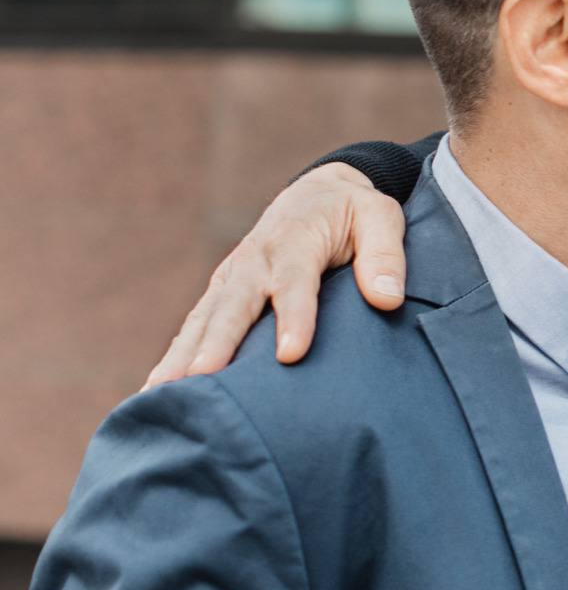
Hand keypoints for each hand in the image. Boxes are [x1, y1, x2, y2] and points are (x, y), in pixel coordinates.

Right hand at [144, 164, 410, 387]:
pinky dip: (174, 356)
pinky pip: (194, 327)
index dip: (294, 317)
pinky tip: (157, 392)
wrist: (319, 194)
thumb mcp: (382, 218)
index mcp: (295, 240)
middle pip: (234, 305)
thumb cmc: (356, 213)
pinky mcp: (222, 293)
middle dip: (217, 343)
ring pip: (204, 319)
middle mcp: (254, 260)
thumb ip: (386, 255)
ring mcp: (232, 277)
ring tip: (161, 396)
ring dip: (181, 356)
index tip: (291, 354)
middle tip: (202, 379)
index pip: (293, 281)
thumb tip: (387, 299)